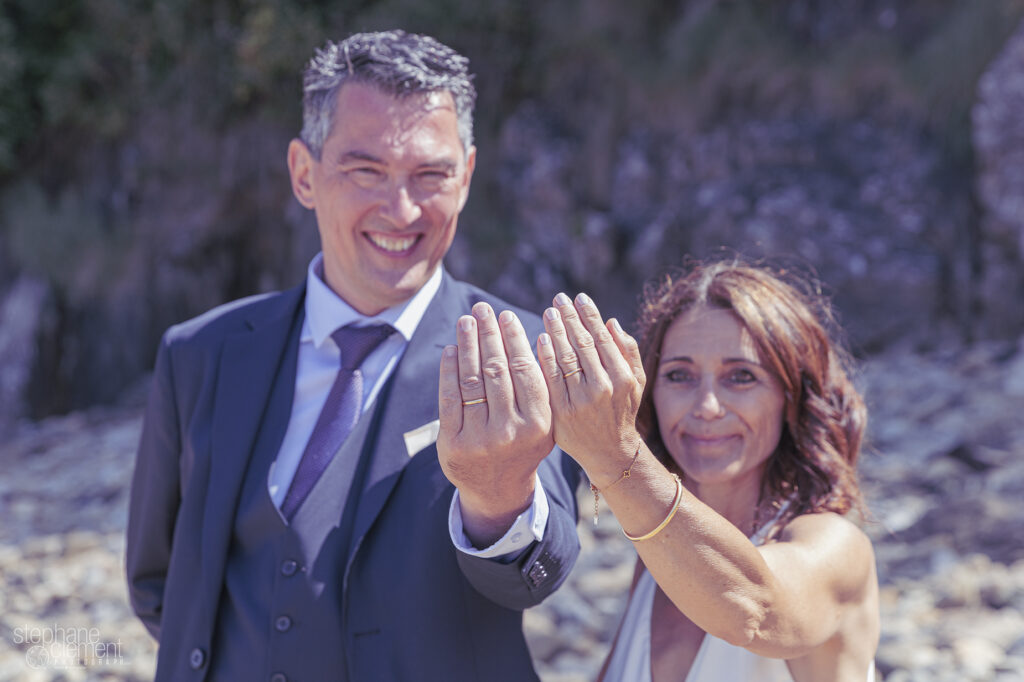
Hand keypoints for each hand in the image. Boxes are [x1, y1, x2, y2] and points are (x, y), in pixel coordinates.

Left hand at [437, 301, 553, 546]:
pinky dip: (449, 370)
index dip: (514, 339)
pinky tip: (451, 350)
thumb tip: (530, 334)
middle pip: (496, 370)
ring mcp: (480, 439)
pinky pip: (449, 398)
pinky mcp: (453, 444)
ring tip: (465, 321)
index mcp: (539, 423)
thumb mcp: (543, 420)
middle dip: (488, 334)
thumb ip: (540, 385)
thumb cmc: (524, 443)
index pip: (524, 370)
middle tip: (482, 309)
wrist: (497, 488)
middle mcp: (510, 432)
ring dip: (467, 345)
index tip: (506, 317)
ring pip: (472, 380)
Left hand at [537, 292, 645, 487]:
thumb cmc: (622, 410)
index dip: (589, 315)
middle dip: (570, 317)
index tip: (579, 297)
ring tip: (550, 313)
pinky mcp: (560, 412)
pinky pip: (550, 377)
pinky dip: (545, 356)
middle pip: (582, 344)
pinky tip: (541, 338)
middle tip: (559, 299)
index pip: (602, 338)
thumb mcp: (636, 382)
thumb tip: (611, 321)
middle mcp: (602, 388)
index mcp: (622, 378)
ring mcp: (580, 401)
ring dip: (556, 331)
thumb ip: (627, 351)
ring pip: (565, 357)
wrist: (609, 452)